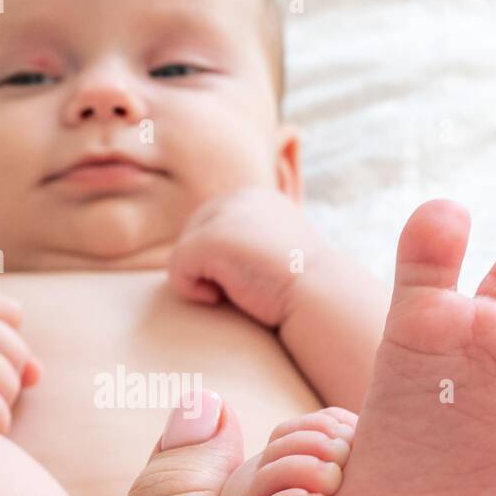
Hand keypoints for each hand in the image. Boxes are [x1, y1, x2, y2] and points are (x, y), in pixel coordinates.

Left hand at [167, 187, 342, 327]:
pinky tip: (220, 297)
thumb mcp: (275, 251)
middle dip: (207, 267)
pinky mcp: (210, 239)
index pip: (211, 225)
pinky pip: (177, 269)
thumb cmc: (301, 286)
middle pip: (193, 236)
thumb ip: (247, 244)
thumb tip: (208, 259)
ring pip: (184, 253)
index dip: (219, 260)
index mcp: (257, 198)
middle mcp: (239, 198)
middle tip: (242, 287)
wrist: (318, 294)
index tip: (250, 278)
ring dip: (200, 280)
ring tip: (235, 290)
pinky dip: (191, 291)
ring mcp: (224, 216)